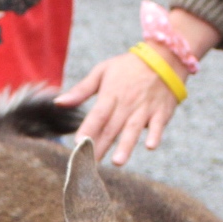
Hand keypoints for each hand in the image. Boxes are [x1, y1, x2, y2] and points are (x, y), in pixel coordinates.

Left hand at [56, 8, 220, 164]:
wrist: (164, 57)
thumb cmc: (128, 67)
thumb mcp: (102, 71)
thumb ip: (81, 90)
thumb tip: (58, 103)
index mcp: (111, 94)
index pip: (98, 114)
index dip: (88, 128)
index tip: (78, 143)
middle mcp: (127, 103)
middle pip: (112, 127)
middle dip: (101, 146)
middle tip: (90, 164)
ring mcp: (144, 109)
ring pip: (133, 129)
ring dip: (125, 146)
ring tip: (117, 162)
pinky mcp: (161, 113)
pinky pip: (158, 125)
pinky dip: (155, 135)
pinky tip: (150, 146)